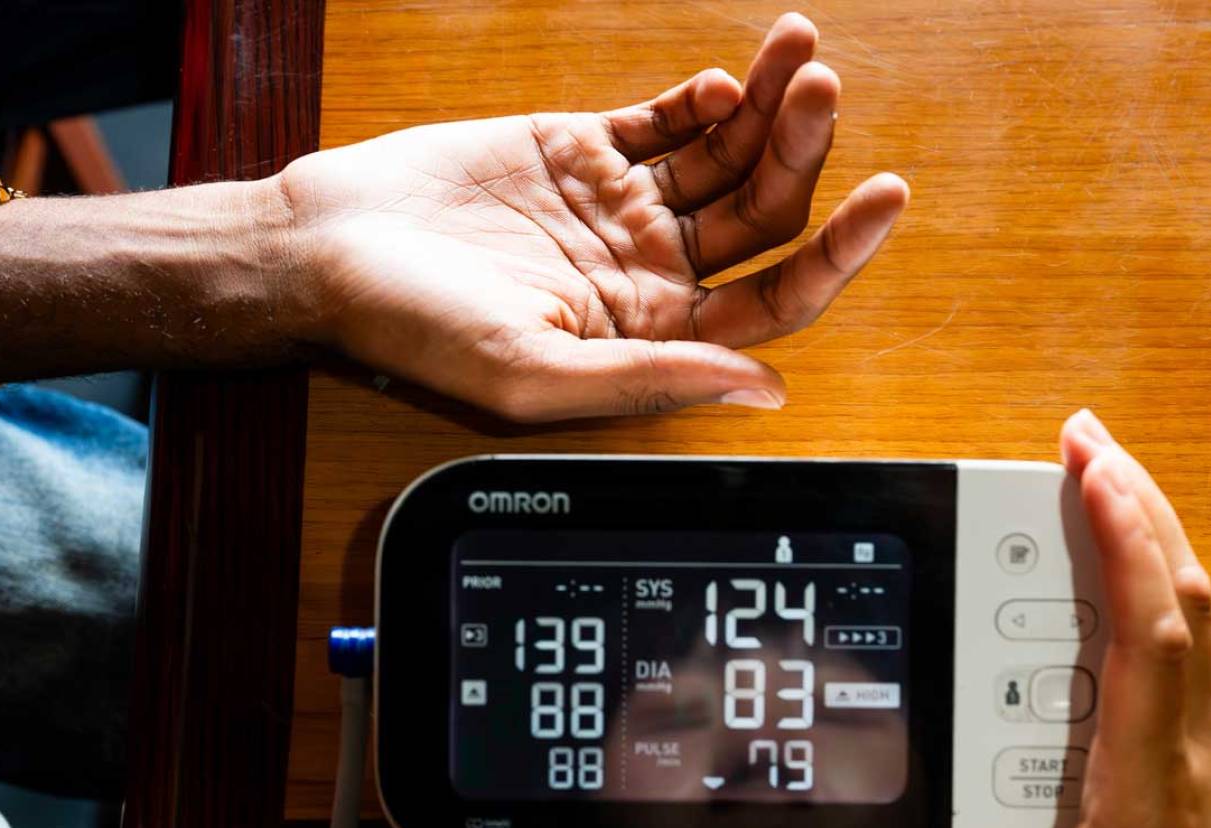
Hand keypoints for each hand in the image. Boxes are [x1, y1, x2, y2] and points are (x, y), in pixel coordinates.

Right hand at [276, 13, 906, 420]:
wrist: (327, 247)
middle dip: (804, 151)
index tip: (883, 197)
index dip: (837, 254)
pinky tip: (728, 80)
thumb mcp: (533, 372)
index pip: (774, 299)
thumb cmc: (413, 328)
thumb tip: (765, 389)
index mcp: (652, 334)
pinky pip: (668, 120)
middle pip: (762, 215)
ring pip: (727, 156)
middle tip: (822, 90)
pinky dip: (706, 97)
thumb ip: (653, 376)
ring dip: (771, 109)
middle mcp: (649, 272)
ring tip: (801, 55)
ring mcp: (621, 207)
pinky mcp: (584, 150)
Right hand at [788, 410, 1210, 827]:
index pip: (1154, 633)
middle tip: (1084, 443)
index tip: (1093, 467)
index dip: (1129, 538)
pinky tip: (1122, 600)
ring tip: (1100, 494)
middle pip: (1190, 604)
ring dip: (1154, 550)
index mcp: (1152, 789)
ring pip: (1202, 632)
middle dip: (1139, 505)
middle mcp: (1197, 763)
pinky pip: (1196, 670)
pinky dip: (1161, 607)